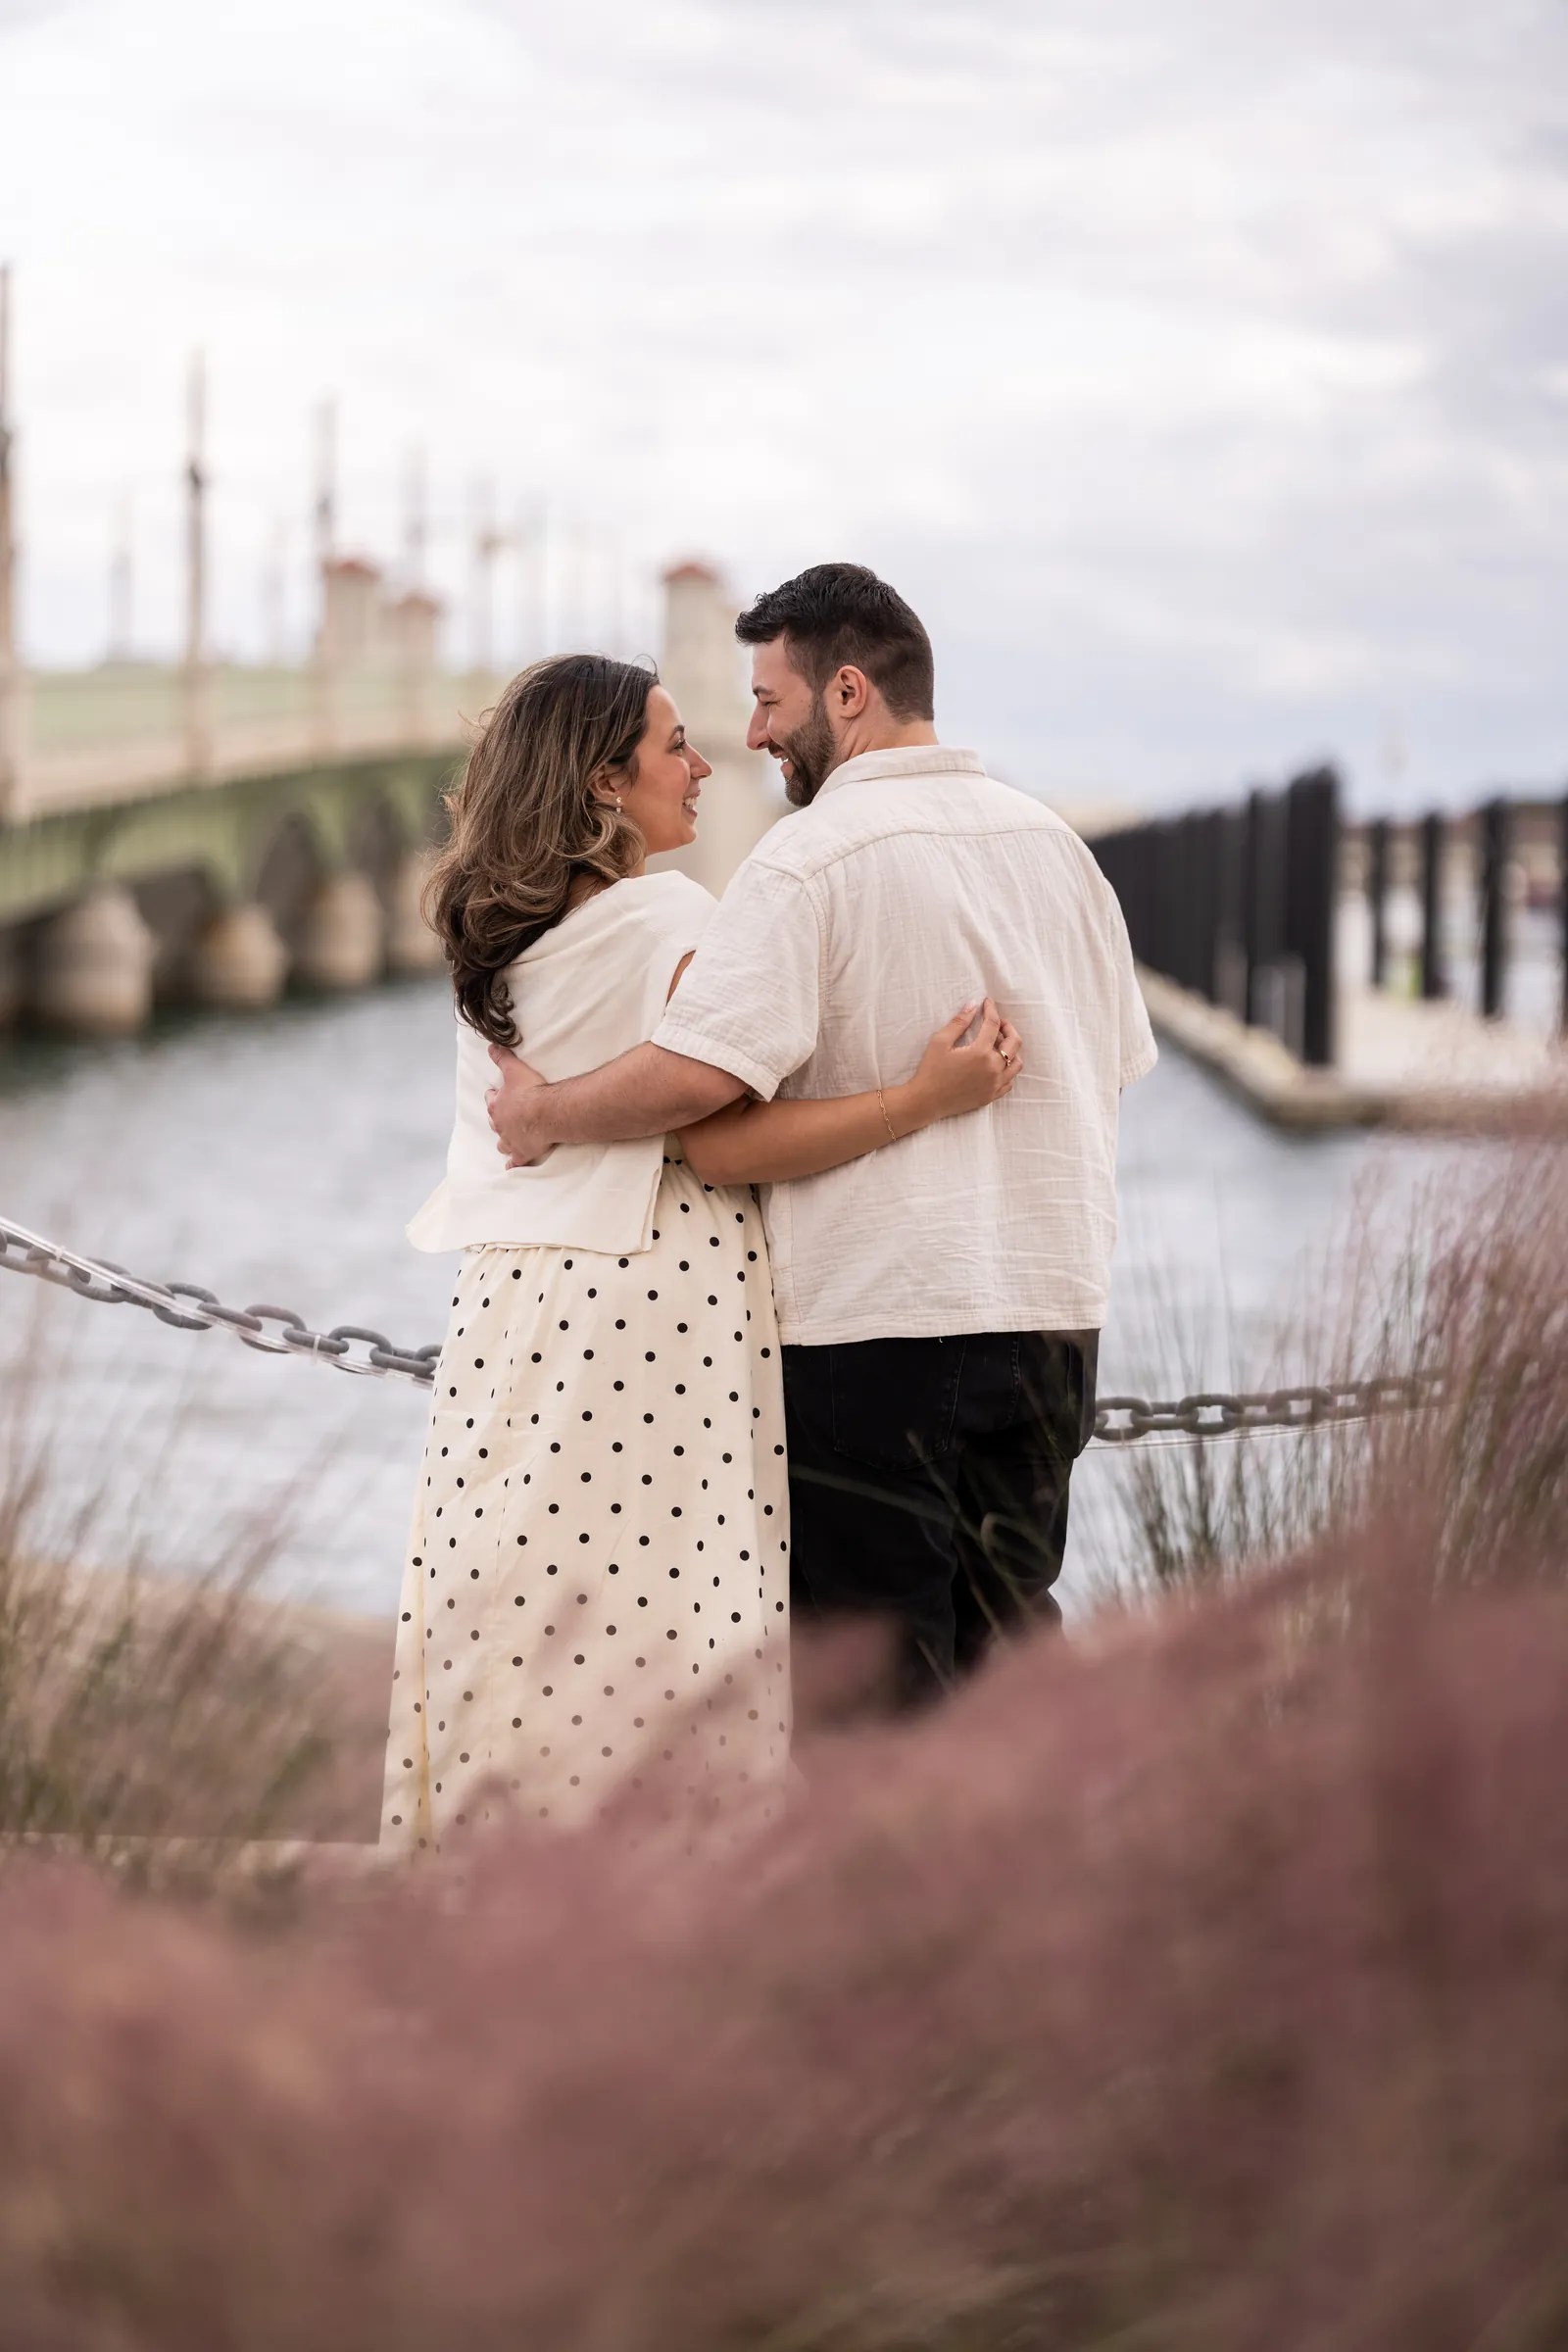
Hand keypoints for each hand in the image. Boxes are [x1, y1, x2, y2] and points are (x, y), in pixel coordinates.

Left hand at [486, 1043, 553, 1165]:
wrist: (547, 1112)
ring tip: (507, 1140)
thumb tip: (491, 1047)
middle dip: (498, 1119)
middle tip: (505, 1116)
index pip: (491, 1100)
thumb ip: (502, 1058)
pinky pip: (515, 1162)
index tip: (497, 1094)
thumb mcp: (514, 1069)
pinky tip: (511, 1167)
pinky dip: (512, 1164)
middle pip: (494, 1122)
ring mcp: (511, 1141)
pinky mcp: (522, 1153)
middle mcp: (500, 1125)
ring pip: (502, 1143)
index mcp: (497, 1105)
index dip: (495, 1096)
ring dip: (504, 1141)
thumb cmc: (531, 1090)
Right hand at [902, 999, 1023, 1125]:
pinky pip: (1010, 1081)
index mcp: (980, 1053)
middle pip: (1014, 1042)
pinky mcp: (992, 1096)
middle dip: (1008, 1027)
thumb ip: (959, 1022)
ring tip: (997, 1045)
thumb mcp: (940, 1042)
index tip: (987, 1002)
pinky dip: (1007, 1070)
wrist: (926, 1101)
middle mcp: (993, 1068)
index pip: (993, 1024)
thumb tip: (973, 1005)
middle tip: (997, 1022)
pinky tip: (995, 1065)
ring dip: (1011, 1050)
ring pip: (1017, 1063)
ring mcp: (995, 1084)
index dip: (991, 1010)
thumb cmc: (931, 1070)